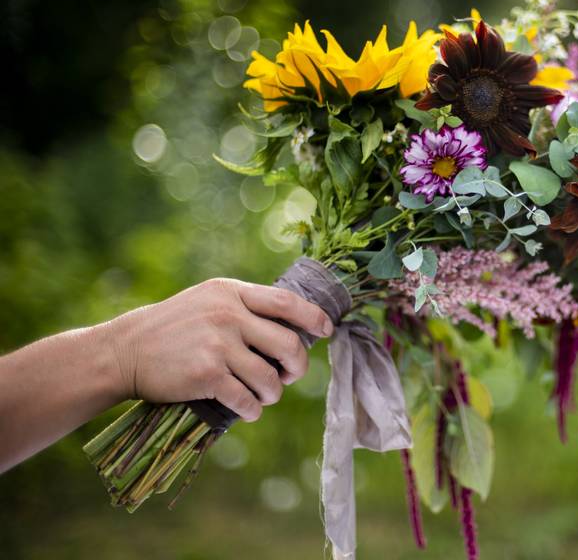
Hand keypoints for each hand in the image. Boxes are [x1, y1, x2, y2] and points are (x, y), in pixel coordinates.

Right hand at [105, 278, 332, 421]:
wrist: (124, 350)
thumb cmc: (171, 327)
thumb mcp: (207, 301)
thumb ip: (244, 308)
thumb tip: (290, 326)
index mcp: (231, 293)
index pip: (286, 302)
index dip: (313, 317)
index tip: (327, 329)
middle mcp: (228, 315)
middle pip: (288, 344)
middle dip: (297, 366)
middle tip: (291, 375)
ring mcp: (218, 345)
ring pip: (269, 378)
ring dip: (273, 393)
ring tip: (265, 396)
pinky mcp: (207, 375)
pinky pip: (246, 399)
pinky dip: (253, 410)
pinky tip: (249, 410)